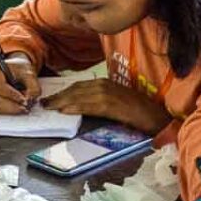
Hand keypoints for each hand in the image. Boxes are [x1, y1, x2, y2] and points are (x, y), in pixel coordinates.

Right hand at [0, 54, 39, 113]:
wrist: (14, 69)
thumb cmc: (20, 69)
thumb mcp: (29, 73)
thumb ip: (33, 86)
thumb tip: (31, 99)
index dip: (12, 95)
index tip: (24, 99)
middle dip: (12, 105)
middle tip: (26, 107)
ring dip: (11, 109)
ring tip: (24, 108)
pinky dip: (9, 110)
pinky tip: (19, 108)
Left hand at [41, 79, 171, 134]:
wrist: (157, 117)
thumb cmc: (138, 113)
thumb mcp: (116, 104)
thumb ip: (100, 103)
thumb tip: (82, 108)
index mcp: (106, 83)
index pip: (79, 86)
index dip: (63, 92)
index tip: (50, 98)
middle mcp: (105, 85)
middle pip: (75, 89)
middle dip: (58, 96)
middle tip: (44, 103)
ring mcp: (109, 94)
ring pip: (80, 96)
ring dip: (62, 101)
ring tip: (49, 107)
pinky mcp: (112, 105)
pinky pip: (89, 105)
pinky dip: (75, 107)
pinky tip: (64, 111)